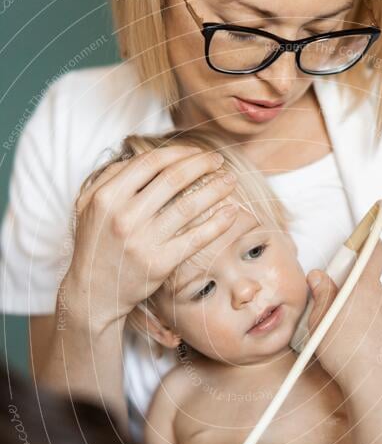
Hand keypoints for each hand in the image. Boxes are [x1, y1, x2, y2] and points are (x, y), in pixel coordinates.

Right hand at [65, 145, 237, 331]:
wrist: (94, 291)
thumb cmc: (95, 244)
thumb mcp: (89, 205)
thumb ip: (110, 177)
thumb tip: (140, 155)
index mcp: (107, 196)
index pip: (150, 162)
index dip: (179, 153)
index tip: (198, 152)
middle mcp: (123, 216)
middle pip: (172, 179)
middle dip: (202, 164)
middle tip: (219, 161)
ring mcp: (142, 241)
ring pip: (187, 206)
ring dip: (215, 189)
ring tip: (230, 180)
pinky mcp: (159, 263)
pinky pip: (194, 238)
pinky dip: (216, 223)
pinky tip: (231, 211)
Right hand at [306, 241, 381, 386]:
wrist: (375, 385)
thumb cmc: (346, 352)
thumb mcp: (321, 320)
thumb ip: (322, 295)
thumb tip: (319, 278)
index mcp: (366, 287)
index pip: (375, 252)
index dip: (372, 242)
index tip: (369, 237)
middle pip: (380, 285)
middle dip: (364, 293)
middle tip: (346, 309)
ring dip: (378, 314)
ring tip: (359, 332)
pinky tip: (371, 350)